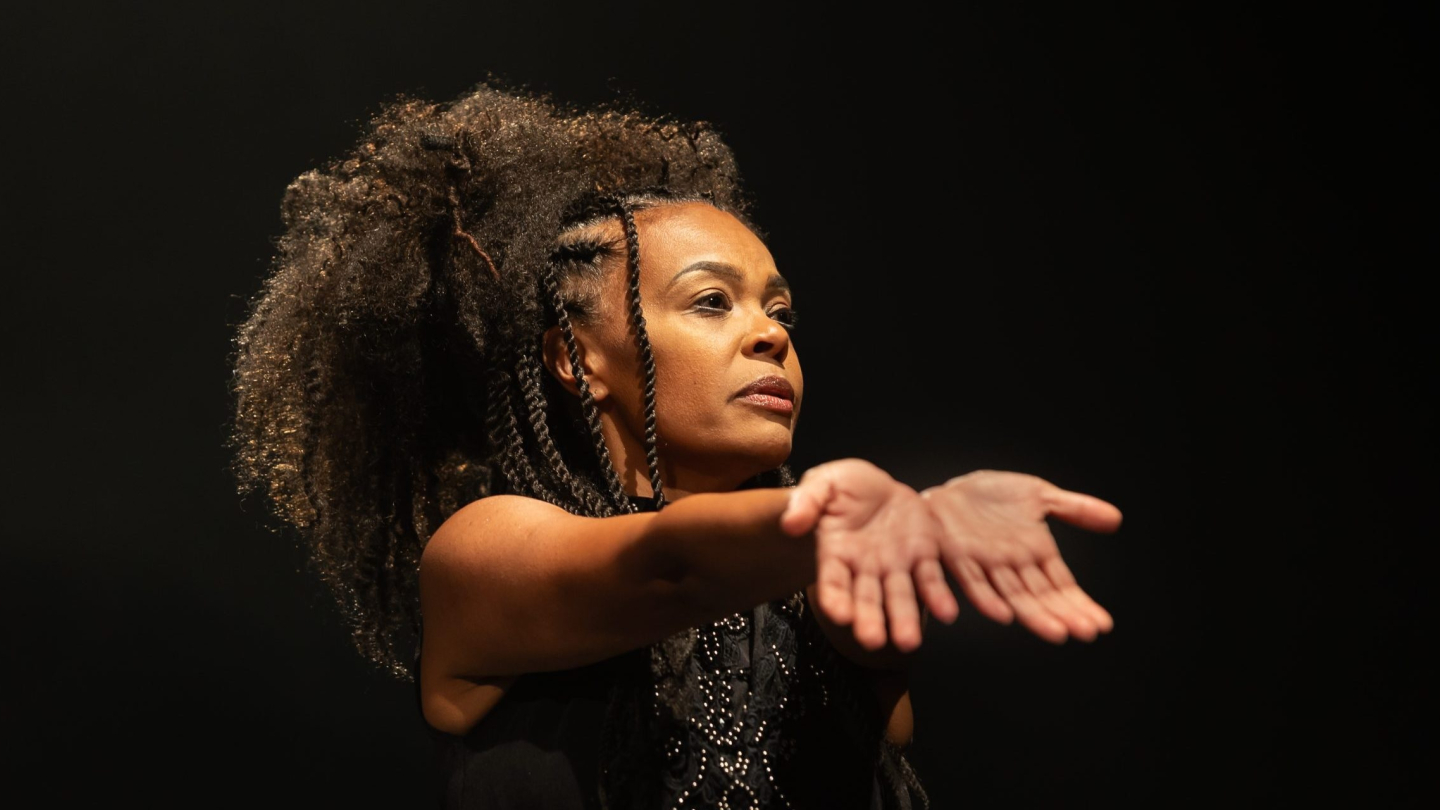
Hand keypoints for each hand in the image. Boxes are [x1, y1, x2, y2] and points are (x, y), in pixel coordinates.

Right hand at [779, 459, 960, 652]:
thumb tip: (790, 523)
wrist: (878, 485)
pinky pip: (931, 580)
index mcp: (835, 554)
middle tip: (872, 640)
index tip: (839, 614)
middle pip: (866, 600)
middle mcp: (865, 569)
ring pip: (899, 598)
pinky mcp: (923, 557)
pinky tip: (947, 612)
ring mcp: (895, 567)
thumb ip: (808, 502)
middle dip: (870, 620)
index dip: (835, 599)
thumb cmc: (843, 488)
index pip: (832, 582)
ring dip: (905, 619)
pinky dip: (938, 597)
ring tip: (909, 641)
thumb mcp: (822, 484)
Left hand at [921, 470, 1120, 643]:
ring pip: (1012, 596)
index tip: (1102, 625)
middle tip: (1086, 633)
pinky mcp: (957, 555)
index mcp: (1035, 556)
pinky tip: (1003, 614)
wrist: (949, 489)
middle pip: (1042, 597)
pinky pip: (972, 580)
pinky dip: (987, 598)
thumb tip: (1117, 519)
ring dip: (1032, 615)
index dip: (1080, 606)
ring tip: (1055, 633)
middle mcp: (1013, 567)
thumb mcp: (1038, 496)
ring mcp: (985, 564)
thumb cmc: (992, 497)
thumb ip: (1074, 509)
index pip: (1063, 588)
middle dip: (1063, 615)